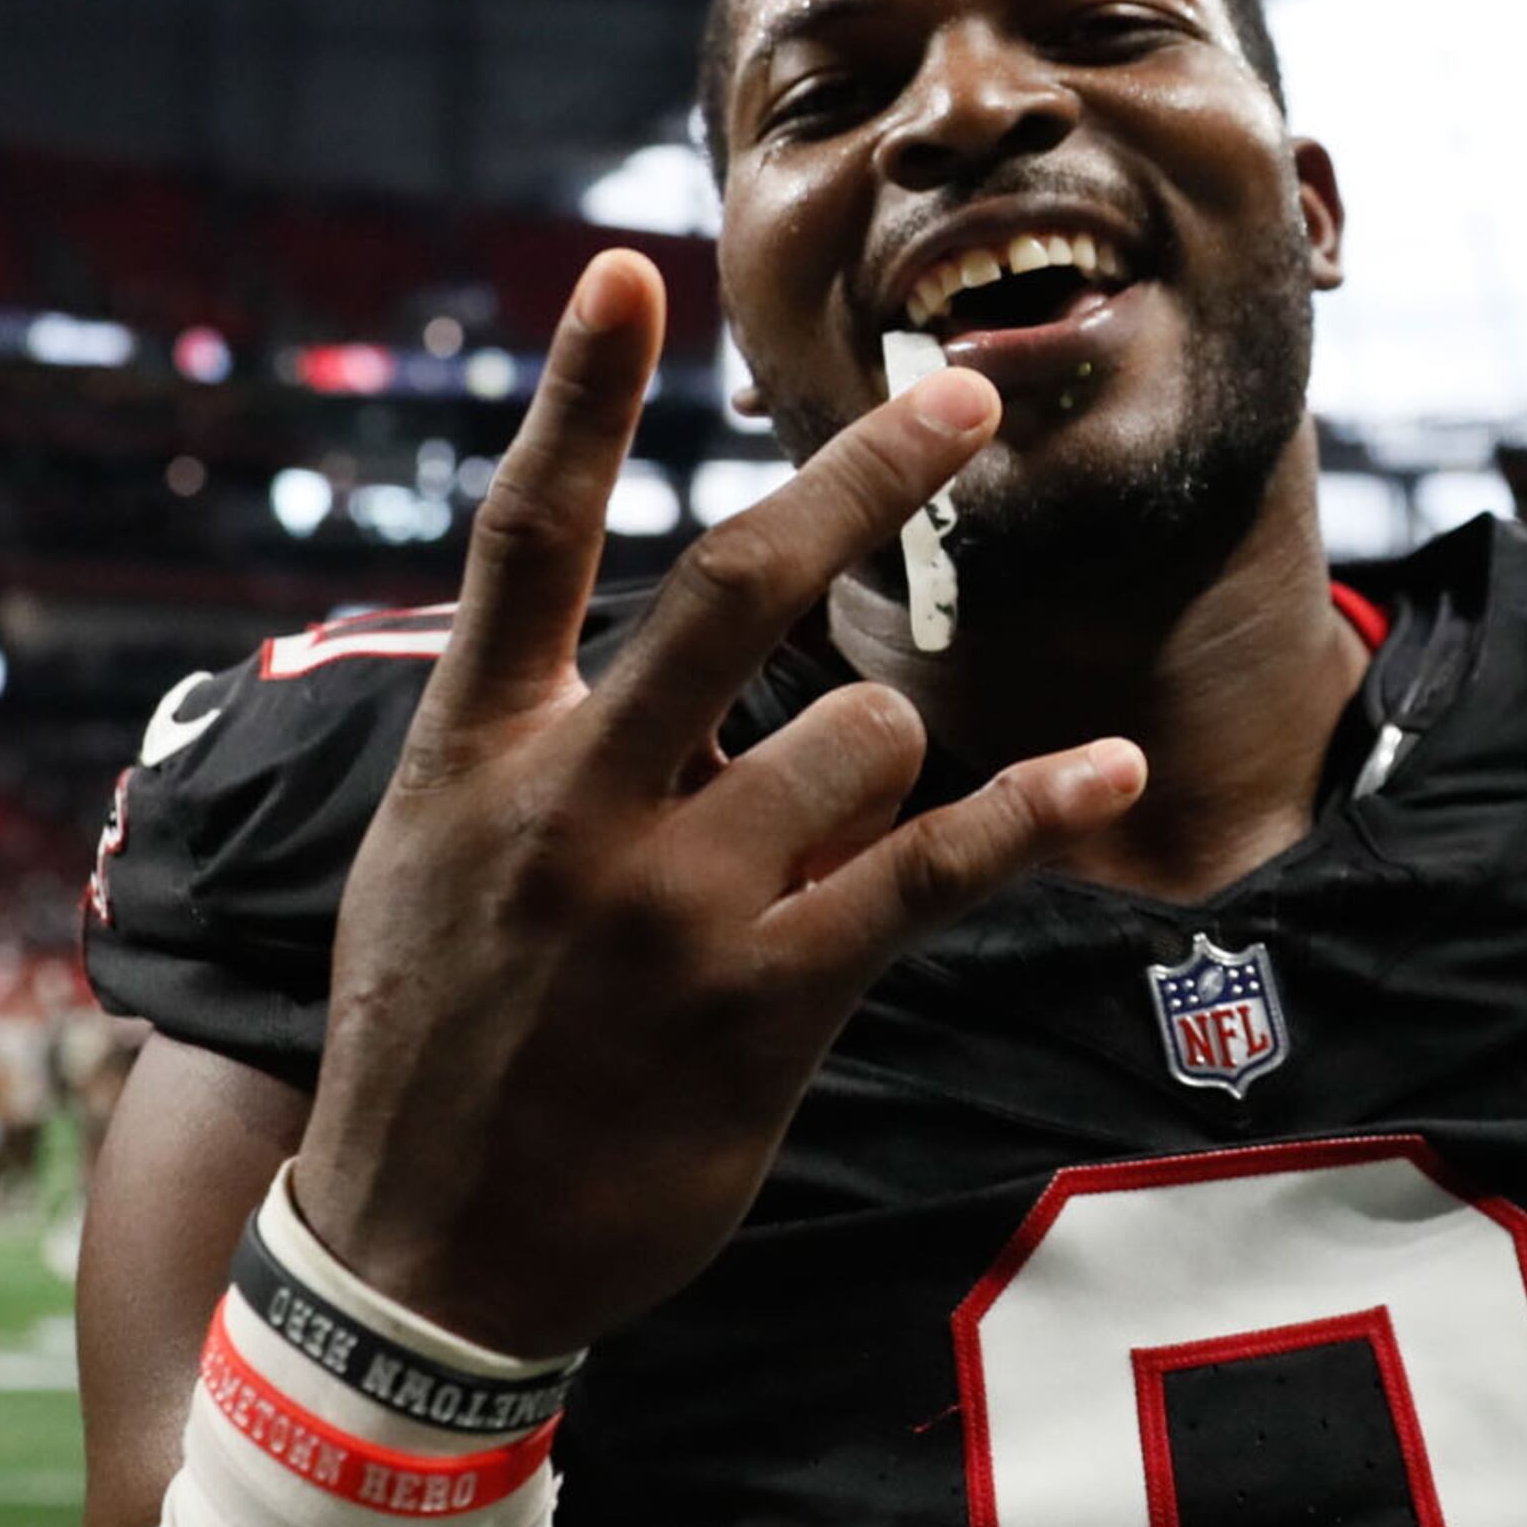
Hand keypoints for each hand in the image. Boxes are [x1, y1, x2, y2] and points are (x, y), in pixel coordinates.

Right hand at [290, 251, 1146, 1357]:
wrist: (424, 1256)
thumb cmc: (435, 1041)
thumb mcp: (423, 862)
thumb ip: (516, 738)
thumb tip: (618, 629)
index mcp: (475, 753)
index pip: (528, 533)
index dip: (581, 393)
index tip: (631, 269)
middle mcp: (572, 806)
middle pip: (735, 584)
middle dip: (863, 477)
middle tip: (964, 396)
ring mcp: (672, 906)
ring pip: (860, 734)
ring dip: (894, 746)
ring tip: (850, 816)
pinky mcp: (767, 1001)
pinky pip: (934, 874)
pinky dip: (1034, 811)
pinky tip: (1104, 767)